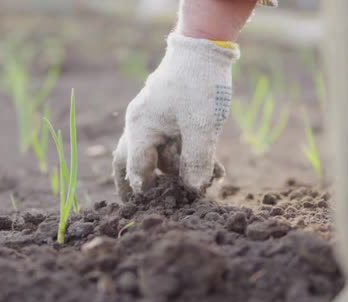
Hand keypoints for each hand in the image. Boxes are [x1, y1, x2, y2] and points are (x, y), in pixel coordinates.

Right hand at [112, 33, 239, 200]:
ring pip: (161, 155)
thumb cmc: (199, 84)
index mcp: (140, 127)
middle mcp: (142, 125)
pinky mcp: (171, 116)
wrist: (206, 47)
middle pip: (131, 161)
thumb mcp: (202, 125)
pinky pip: (176, 144)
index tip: (155, 208)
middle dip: (138, 185)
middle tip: (136, 207)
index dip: (145, 190)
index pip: (135, 168)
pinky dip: (191, 158)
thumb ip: (197, 160)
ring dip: (181, 172)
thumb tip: (194, 191)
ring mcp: (156, 120)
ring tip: (209, 185)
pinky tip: (216, 171)